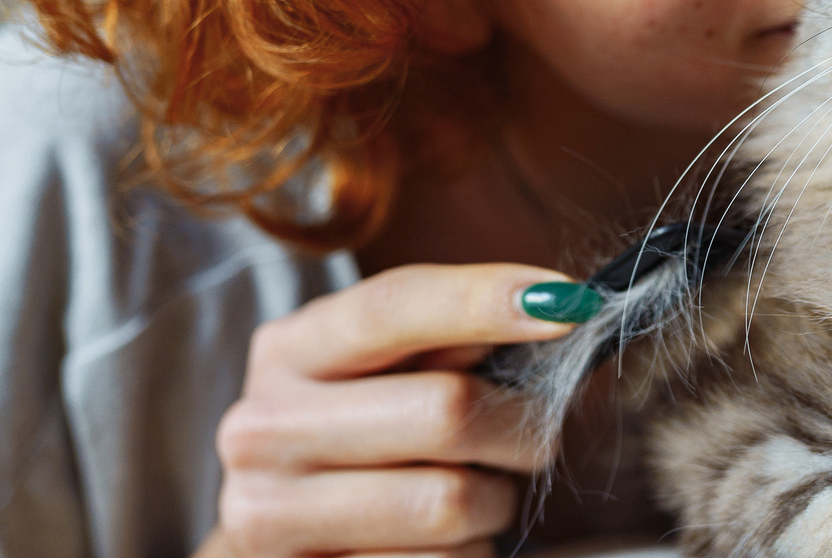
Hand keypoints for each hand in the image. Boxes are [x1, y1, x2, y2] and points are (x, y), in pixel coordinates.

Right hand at [198, 263, 576, 557]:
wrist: (286, 541)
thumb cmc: (366, 440)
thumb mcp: (388, 373)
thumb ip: (452, 335)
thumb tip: (551, 306)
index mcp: (288, 351)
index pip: (394, 306)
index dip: (487, 299)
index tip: (571, 303)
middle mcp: (260, 429)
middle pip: (446, 409)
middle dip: (515, 428)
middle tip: (525, 438)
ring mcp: (268, 515)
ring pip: (451, 504)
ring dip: (492, 503)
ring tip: (469, 495)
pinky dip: (467, 555)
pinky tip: (438, 544)